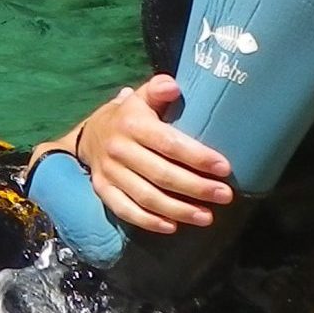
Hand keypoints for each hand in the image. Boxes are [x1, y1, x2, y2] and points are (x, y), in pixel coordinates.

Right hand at [67, 75, 233, 234]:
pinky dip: (149, 221)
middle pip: (161, 174)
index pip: (168, 143)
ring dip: (179, 210)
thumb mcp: (140, 99)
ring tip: (207, 217)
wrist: (88, 135)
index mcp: (131, 124)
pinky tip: (173, 226)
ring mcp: (109, 172)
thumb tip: (173, 86)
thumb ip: (157, 90)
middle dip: (196, 187)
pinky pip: (125, 210)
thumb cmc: (128, 117)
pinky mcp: (102, 190)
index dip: (197, 157)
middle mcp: (118, 149)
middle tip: (225, 196)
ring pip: (146, 196)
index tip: (224, 168)